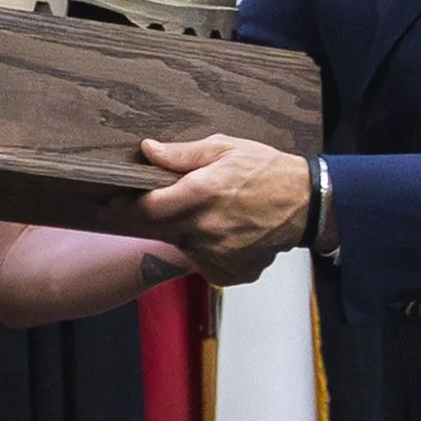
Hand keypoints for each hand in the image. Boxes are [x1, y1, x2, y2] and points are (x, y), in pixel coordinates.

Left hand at [131, 135, 311, 283]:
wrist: (308, 202)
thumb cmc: (266, 170)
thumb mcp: (225, 147)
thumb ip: (182, 154)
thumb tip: (148, 149)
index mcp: (201, 195)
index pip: (146, 210)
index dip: (124, 207)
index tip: (112, 202)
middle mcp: (206, 229)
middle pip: (159, 229)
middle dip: (155, 217)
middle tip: (167, 202)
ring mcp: (219, 255)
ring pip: (182, 246)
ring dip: (184, 233)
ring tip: (208, 213)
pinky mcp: (231, 272)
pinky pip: (204, 264)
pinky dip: (206, 251)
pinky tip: (222, 233)